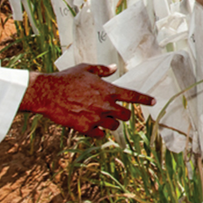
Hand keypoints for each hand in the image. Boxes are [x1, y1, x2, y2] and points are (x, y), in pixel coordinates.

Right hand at [20, 64, 153, 137]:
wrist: (48, 93)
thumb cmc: (66, 79)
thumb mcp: (86, 69)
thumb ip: (102, 70)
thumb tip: (113, 68)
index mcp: (108, 90)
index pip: (133, 96)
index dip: (145, 99)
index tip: (154, 102)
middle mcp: (106, 105)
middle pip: (126, 116)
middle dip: (123, 114)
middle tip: (115, 112)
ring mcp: (96, 118)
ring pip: (114, 127)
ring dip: (110, 123)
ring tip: (100, 117)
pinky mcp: (86, 128)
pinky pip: (99, 134)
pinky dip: (98, 131)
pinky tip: (91, 124)